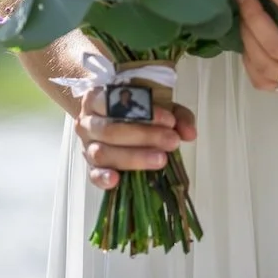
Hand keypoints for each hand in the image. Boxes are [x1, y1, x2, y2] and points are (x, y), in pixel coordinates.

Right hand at [75, 88, 196, 190]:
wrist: (107, 116)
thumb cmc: (134, 109)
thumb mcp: (156, 104)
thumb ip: (176, 115)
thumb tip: (190, 133)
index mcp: (97, 97)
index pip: (116, 102)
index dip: (144, 112)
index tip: (169, 120)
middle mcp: (87, 121)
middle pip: (112, 130)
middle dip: (145, 136)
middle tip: (172, 141)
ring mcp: (87, 145)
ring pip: (103, 152)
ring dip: (133, 157)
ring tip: (161, 160)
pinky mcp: (90, 167)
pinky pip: (93, 174)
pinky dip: (103, 178)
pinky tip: (117, 180)